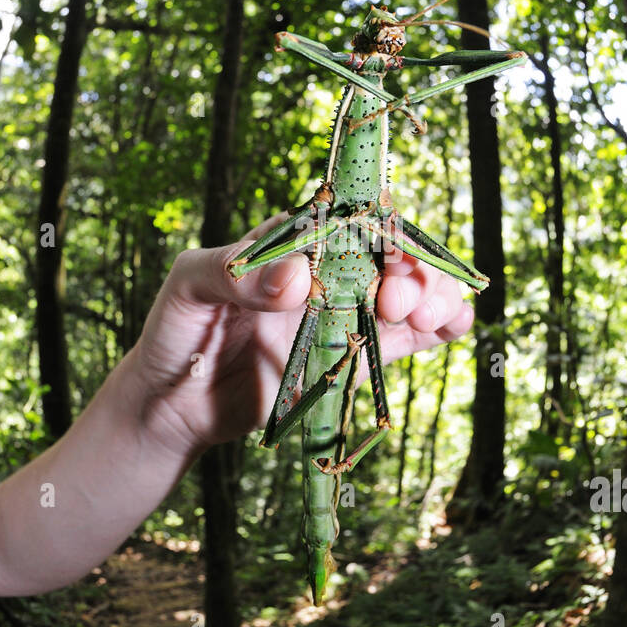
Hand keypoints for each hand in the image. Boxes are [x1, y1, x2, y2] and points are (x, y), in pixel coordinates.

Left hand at [130, 217, 474, 456]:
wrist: (172, 405)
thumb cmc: (174, 332)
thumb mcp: (188, 288)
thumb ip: (234, 274)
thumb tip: (298, 277)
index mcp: (291, 241)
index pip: (348, 221)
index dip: (377, 233)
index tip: (387, 255)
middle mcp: (325, 272)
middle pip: (389, 257)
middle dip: (411, 272)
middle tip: (402, 302)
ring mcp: (343, 314)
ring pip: (408, 293)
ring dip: (434, 296)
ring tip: (435, 316)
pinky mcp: (352, 357)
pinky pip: (404, 339)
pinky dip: (438, 329)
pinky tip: (455, 326)